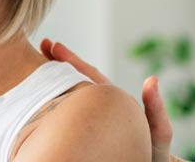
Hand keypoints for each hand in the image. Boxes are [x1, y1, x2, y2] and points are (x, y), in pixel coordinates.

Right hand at [41, 38, 186, 161]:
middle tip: (43, 45)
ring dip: (54, 81)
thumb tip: (152, 79)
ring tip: (37, 65)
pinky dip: (53, 105)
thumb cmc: (154, 157)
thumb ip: (156, 110)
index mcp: (114, 104)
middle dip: (59, 63)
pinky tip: (38, 103)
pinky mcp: (83, 134)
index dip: (72, 61)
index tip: (55, 46)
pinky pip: (66, 117)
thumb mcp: (158, 134)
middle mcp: (100, 110)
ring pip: (69, 97)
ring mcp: (90, 122)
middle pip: (76, 81)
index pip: (90, 77)